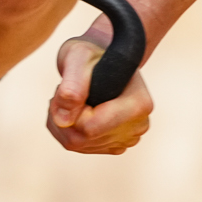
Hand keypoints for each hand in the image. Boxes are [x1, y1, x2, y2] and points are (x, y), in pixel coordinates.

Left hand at [46, 33, 151, 154]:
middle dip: (64, 117)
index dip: (71, 111)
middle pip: (83, 139)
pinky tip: (75, 110)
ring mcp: (128, 137)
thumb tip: (64, 120)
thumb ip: (72, 86)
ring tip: (70, 98)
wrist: (103, 55)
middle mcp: (138, 125)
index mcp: (138, 104)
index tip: (67, 88)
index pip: (91, 128)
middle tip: (63, 91)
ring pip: (78, 145)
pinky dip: (68, 130)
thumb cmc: (93, 54)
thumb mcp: (78, 57)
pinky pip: (81, 147)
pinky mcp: (116, 144)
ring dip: (63, 123)